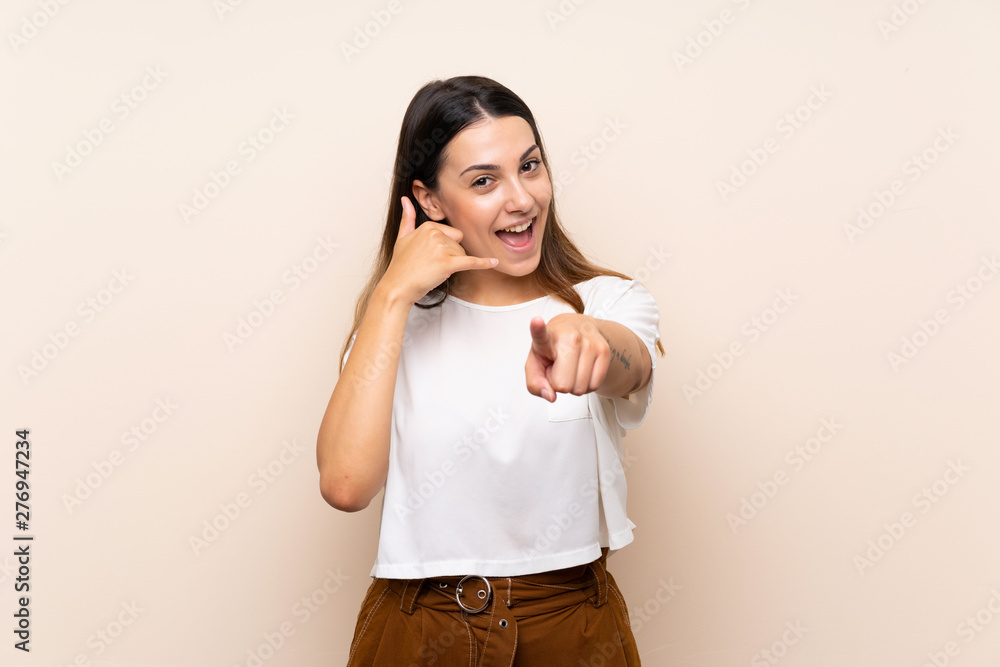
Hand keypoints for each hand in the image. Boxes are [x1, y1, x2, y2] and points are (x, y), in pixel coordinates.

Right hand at [380, 196, 497, 304]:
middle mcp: (435, 234)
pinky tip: (494, 262)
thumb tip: (405, 199)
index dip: (445, 247)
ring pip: (462, 255)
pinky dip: (483, 263)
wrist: (397, 287)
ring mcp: (441, 248)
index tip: (430, 256)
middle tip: (431, 265)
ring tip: (433, 270)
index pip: (452, 234)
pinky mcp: (447, 264)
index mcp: (428, 226)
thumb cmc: (400, 265)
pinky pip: (471, 262)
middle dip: (450, 256)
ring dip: (453, 265)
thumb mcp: (402, 237)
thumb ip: (407, 217)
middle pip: (459, 244)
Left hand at [524, 314, 610, 401]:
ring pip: (580, 388)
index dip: (537, 328)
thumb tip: (551, 396)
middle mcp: (570, 337)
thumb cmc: (552, 349)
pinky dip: (587, 385)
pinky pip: (594, 386)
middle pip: (563, 385)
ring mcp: (590, 343)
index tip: (536, 321)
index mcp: (547, 337)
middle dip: (559, 384)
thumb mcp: (536, 364)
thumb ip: (535, 383)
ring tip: (571, 367)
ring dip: (574, 385)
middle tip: (559, 368)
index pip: (541, 334)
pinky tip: (582, 370)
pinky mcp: (604, 350)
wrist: (578, 328)